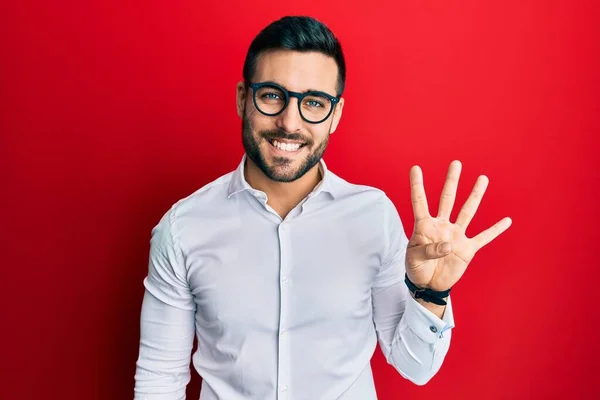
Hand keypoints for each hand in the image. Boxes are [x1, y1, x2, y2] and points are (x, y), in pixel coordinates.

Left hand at [405, 160, 511, 290]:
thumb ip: (429, 250)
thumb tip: (448, 244)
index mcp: (424, 226)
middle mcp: (441, 226)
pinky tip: (507, 220)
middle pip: (447, 199)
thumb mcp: (414, 258)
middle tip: (456, 163)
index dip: (417, 186)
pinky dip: (495, 230)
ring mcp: (455, 235)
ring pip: (467, 211)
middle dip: (451, 181)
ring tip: (482, 178)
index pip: (420, 202)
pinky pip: (484, 237)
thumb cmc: (416, 268)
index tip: (415, 168)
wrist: (428, 284)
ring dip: (475, 196)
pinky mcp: (467, 249)